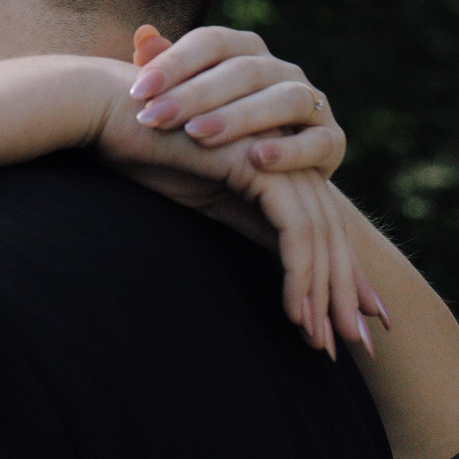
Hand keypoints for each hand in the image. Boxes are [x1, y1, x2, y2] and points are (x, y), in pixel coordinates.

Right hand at [89, 49, 380, 357]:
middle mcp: (287, 155)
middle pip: (329, 234)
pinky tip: (297, 313)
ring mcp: (279, 157)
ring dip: (322, 295)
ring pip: (319, 237)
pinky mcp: (262, 165)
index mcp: (275, 162)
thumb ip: (249, 219)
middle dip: (340, 294)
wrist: (106, 111)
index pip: (317, 226)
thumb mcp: (207, 197)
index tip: (340, 324)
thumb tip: (283, 259)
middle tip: (351, 347)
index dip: (335, 276)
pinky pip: (295, 230)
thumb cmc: (143, 150)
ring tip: (320, 342)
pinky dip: (300, 275)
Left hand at [124, 24, 344, 178]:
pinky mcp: (331, 141)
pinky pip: (319, 141)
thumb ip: (166, 71)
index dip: (174, 62)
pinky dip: (290, 150)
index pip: (212, 42)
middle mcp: (281, 72)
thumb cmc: (213, 137)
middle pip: (244, 70)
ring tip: (197, 135)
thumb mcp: (185, 105)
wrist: (267, 184)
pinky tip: (257, 160)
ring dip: (240, 117)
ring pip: (284, 99)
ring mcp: (312, 104)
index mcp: (245, 53)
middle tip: (154, 118)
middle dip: (195, 94)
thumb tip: (143, 33)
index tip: (137, 91)